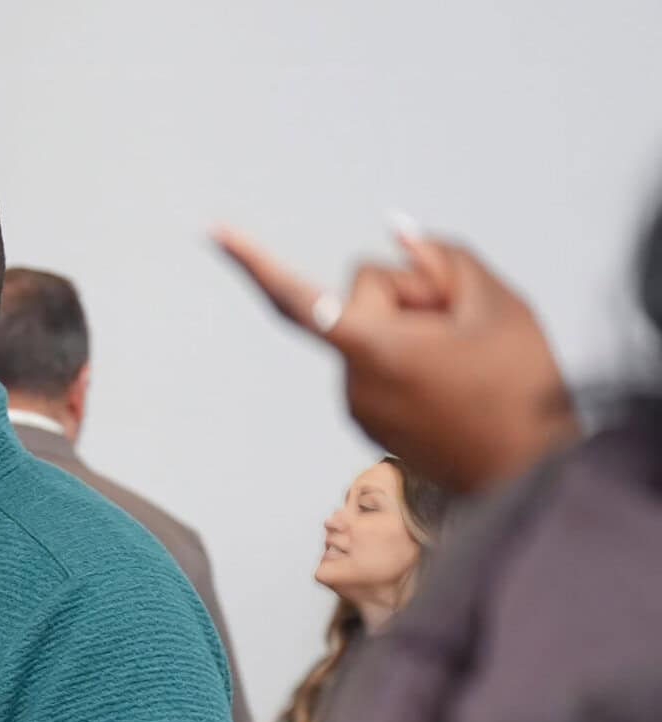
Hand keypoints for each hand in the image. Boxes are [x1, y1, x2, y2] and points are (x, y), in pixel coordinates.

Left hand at [211, 222, 579, 492]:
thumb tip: (394, 235)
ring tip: (462, 358)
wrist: (525, 473)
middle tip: (461, 319)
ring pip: (369, 325)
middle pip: (361, 292)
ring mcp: (354, 402)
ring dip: (411, 323)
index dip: (255, 260)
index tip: (214, 230)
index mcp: (375, 350)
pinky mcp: (364, 416)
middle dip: (408, 289)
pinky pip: (376, 357)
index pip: (301, 297)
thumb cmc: (518, 384)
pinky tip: (450, 377)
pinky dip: (407, 352)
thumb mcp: (496, 301)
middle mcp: (351, 380)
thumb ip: (440, 257)